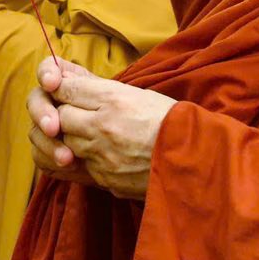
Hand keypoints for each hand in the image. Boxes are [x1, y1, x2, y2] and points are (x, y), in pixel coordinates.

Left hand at [25, 58, 175, 199]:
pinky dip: (90, 159)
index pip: (68, 89)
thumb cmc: (172, 121)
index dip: (63, 88)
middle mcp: (104, 127)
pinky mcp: (107, 179)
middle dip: (67, 114)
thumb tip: (71, 80)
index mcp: (114, 100)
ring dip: (76, 138)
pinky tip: (109, 154)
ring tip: (98, 135)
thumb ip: (103, 88)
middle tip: (81, 113)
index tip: (65, 90)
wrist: (196, 159)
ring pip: (69, 143)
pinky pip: (85, 166)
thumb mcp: (140, 94)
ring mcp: (104, 156)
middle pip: (62, 117)